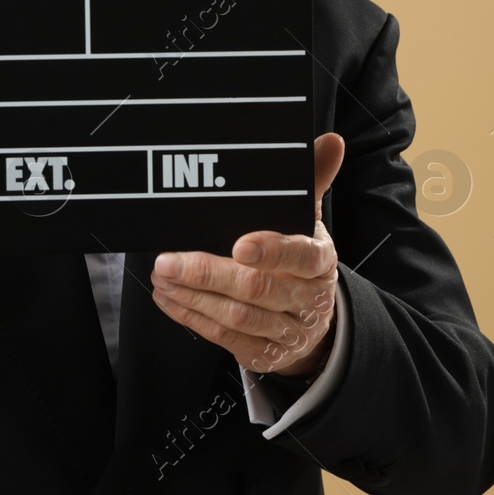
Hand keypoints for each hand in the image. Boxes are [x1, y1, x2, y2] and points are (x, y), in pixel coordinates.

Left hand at [151, 132, 345, 377]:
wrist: (312, 320)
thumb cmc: (300, 258)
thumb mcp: (308, 221)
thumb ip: (312, 180)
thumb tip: (331, 142)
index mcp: (320, 261)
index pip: (300, 256)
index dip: (271, 251)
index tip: (240, 244)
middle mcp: (305, 298)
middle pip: (256, 289)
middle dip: (208, 274)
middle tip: (169, 260)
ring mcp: (285, 330)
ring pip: (236, 316)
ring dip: (193, 296)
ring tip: (162, 275)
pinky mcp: (263, 353)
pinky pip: (224, 337)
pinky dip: (192, 317)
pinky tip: (169, 298)